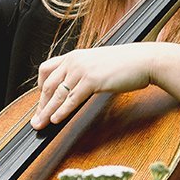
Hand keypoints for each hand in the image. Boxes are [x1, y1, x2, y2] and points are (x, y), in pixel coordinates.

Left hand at [31, 43, 174, 128]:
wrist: (144, 61)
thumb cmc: (126, 63)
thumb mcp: (99, 63)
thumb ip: (85, 71)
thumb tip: (77, 87)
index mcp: (75, 55)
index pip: (47, 70)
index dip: (40, 88)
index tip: (40, 103)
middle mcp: (75, 60)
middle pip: (48, 84)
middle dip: (40, 105)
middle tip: (35, 120)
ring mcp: (82, 69)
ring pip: (57, 94)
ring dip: (46, 111)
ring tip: (40, 125)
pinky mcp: (92, 80)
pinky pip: (72, 98)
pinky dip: (62, 110)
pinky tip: (56, 119)